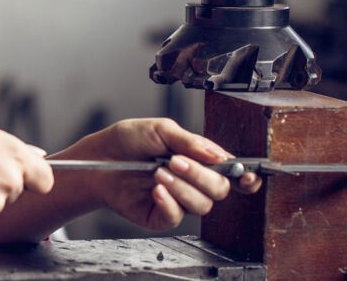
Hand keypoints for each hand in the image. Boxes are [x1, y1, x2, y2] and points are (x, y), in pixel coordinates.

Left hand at [53, 118, 261, 230]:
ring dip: (182, 186)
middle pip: (219, 189)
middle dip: (201, 174)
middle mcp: (191, 181)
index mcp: (197, 159)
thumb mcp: (160, 129)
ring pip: (201, 205)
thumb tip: (219, 155)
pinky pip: (176, 218)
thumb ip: (191, 142)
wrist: (97, 158)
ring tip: (158, 171)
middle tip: (176, 161)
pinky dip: (168, 202)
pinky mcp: (160, 216)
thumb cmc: (127, 141)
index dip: (245, 177)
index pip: (230, 172)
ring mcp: (177, 200)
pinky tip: (155, 189)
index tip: (248, 177)